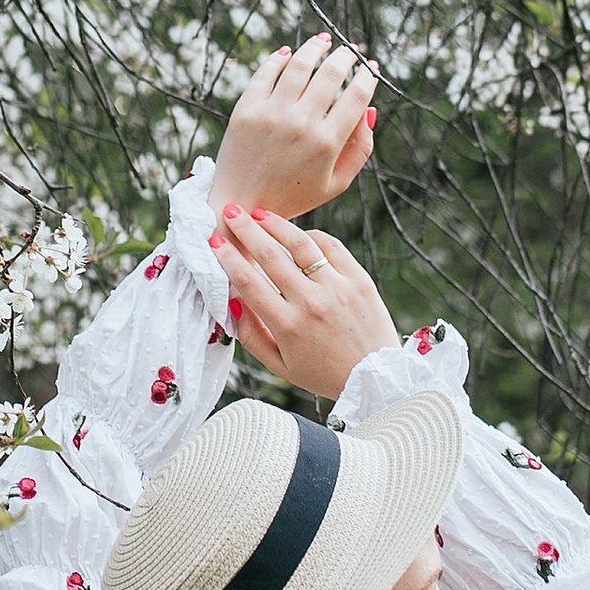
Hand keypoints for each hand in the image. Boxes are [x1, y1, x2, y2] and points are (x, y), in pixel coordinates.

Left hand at [209, 33, 376, 220]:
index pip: (357, 96)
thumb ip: (361, 148)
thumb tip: (370, 108)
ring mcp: (271, 114)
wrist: (240, 202)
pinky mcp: (246, 110)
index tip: (371, 66)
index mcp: (327, 144)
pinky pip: (265, 73)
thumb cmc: (294, 195)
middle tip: (351, 50)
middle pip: (331, 74)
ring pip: (299, 65)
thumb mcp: (337, 183)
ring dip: (315, 47)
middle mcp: (300, 124)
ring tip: (324, 41)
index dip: (368, 76)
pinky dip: (279, 57)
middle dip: (346, 56)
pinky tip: (289, 52)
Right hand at [213, 209, 395, 401]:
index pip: (249, 282)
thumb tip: (231, 301)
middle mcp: (311, 303)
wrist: (374, 377)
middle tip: (231, 212)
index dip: (227, 258)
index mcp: (288, 326)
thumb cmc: (322, 373)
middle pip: (270, 256)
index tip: (215, 242)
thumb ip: (251, 335)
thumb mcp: (280, 365)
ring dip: (276, 224)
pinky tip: (298, 233)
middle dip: (246, 230)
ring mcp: (338, 288)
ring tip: (259, 213)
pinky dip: (311, 235)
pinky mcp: (359, 280)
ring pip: (301, 244)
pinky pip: (331, 246)